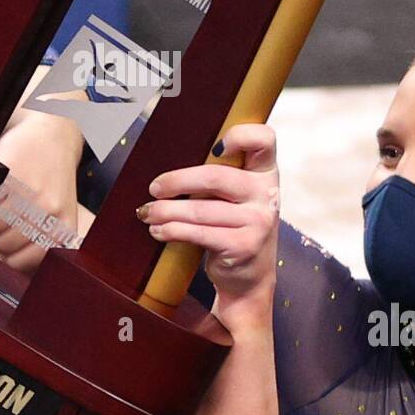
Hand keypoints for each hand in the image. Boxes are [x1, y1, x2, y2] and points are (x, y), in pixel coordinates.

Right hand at [0, 111, 82, 272]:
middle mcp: (50, 213)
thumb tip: (15, 269)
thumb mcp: (59, 212)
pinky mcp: (12, 177)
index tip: (11, 244)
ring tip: (4, 203)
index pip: (23, 264)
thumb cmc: (52, 176)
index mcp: (64, 228)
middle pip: (4, 247)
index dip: (10, 256)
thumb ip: (43, 241)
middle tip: (8, 216)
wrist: (52, 133)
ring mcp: (31, 194)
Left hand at [136, 123, 279, 336]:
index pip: (263, 139)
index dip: (241, 135)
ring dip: (166, 211)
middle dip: (177, 182)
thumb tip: (169, 169)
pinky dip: (171, 230)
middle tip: (155, 188)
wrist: (250, 279)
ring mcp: (258, 221)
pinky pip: (198, 233)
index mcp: (266, 173)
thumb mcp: (239, 197)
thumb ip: (221, 176)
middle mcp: (267, 194)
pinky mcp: (243, 246)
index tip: (214, 147)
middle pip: (215, 176)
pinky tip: (159, 230)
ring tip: (148, 213)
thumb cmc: (235, 227)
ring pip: (200, 209)